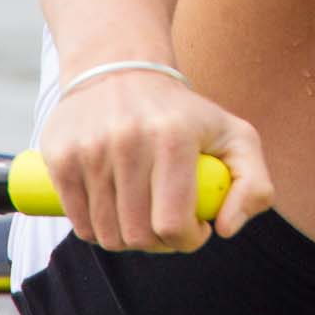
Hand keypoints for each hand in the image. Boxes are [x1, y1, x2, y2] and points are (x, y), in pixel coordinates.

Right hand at [37, 68, 274, 252]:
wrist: (122, 70)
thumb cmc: (186, 114)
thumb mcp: (236, 136)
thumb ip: (254, 185)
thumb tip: (225, 229)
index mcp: (174, 137)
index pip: (172, 222)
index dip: (188, 240)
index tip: (198, 229)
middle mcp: (128, 142)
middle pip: (138, 235)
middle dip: (161, 244)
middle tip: (172, 227)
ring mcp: (89, 151)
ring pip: (106, 235)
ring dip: (129, 240)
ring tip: (146, 218)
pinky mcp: (59, 159)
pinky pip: (79, 224)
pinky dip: (99, 231)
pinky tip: (118, 213)